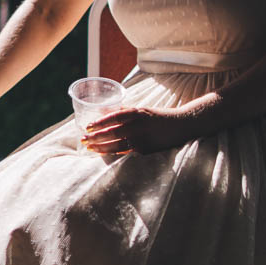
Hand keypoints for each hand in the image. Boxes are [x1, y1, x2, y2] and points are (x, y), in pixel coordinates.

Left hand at [81, 106, 199, 156]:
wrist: (182, 125)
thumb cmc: (160, 117)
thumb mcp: (143, 110)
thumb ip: (126, 112)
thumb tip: (106, 111)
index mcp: (137, 113)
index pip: (114, 117)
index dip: (99, 122)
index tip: (87, 126)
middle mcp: (139, 124)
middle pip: (113, 131)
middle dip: (96, 136)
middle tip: (83, 140)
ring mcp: (143, 138)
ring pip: (118, 144)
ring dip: (102, 147)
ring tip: (90, 148)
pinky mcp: (147, 149)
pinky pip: (127, 152)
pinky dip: (114, 153)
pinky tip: (105, 154)